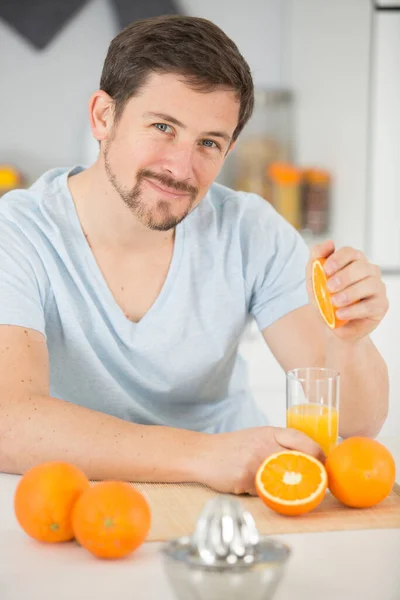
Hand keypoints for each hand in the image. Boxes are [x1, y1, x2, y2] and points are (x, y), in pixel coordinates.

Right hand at [196, 426, 324, 495]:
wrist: (201, 454)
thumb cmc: (232, 448)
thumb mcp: (256, 438)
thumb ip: (278, 446)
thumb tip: (307, 462)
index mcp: (269, 432)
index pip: (302, 440)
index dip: (318, 454)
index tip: (325, 465)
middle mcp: (264, 444)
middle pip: (298, 461)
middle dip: (310, 476)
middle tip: (315, 485)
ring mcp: (255, 460)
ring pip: (282, 480)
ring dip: (285, 489)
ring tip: (285, 492)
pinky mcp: (244, 477)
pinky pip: (263, 491)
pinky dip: (261, 494)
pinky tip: (251, 489)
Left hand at [307, 240, 388, 341]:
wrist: (330, 325)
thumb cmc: (324, 300)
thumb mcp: (314, 280)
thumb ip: (316, 259)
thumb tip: (330, 243)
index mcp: (353, 262)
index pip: (350, 252)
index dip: (338, 259)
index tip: (326, 271)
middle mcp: (368, 271)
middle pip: (361, 267)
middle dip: (344, 277)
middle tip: (329, 288)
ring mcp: (377, 287)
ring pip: (369, 284)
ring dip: (349, 293)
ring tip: (334, 303)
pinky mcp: (381, 305)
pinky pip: (370, 305)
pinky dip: (353, 310)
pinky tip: (340, 314)